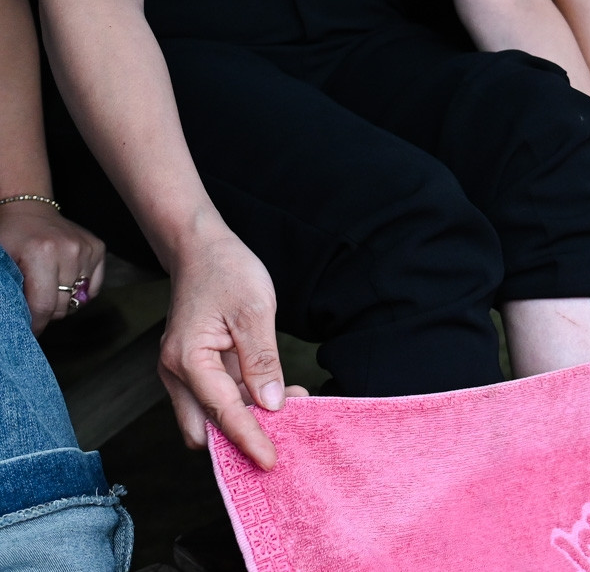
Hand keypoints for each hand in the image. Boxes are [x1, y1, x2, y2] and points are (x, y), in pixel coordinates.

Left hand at [0, 201, 105, 333]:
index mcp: (41, 253)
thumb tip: (16, 321)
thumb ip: (8, 292)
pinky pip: (94, 286)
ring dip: (63, 301)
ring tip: (48, 291)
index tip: (29, 330)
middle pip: (63, 305)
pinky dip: (80, 291)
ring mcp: (86, 248)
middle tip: (34, 307)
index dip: (35, 324)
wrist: (28, 208)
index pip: (44, 305)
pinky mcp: (98, 248)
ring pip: (79, 298)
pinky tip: (65, 283)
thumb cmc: (9, 237)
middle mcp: (69, 250)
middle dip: (47, 313)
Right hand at [159, 227, 293, 470]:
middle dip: (240, 440)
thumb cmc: (227, 271)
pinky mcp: (196, 367)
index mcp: (188, 360)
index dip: (249, 439)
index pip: (222, 413)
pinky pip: (217, 397)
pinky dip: (244, 404)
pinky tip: (278, 395)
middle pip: (204, 429)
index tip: (272, 461)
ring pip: (210, 416)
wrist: (201, 248)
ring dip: (246, 421)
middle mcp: (177, 372)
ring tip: (293, 410)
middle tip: (286, 435)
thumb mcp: (254, 311)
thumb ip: (262, 360)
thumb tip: (271, 404)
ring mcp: (184, 371)